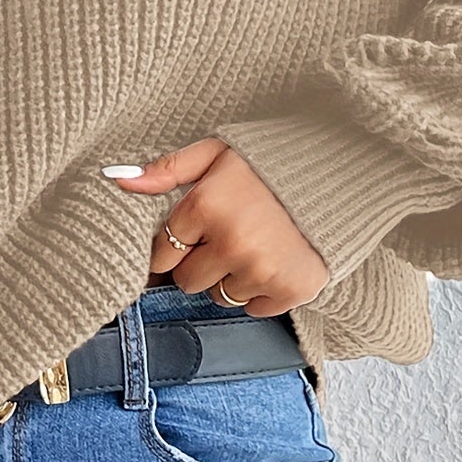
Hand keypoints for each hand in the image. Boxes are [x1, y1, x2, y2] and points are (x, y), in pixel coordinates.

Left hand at [104, 137, 329, 316]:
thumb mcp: (217, 152)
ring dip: (232, 277)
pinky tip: (276, 260)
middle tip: (229, 236)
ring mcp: (262, 270)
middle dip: (202, 262)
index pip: (162, 252)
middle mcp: (231, 243)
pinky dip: (262, 291)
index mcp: (206, 206)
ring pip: (221, 297)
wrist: (344, 175)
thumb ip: (167, 169)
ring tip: (256, 245)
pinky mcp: (291, 290)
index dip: (176, 244)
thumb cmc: (272, 162)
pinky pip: (254, 309)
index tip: (195, 233)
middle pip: (187, 281)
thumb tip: (117, 179)